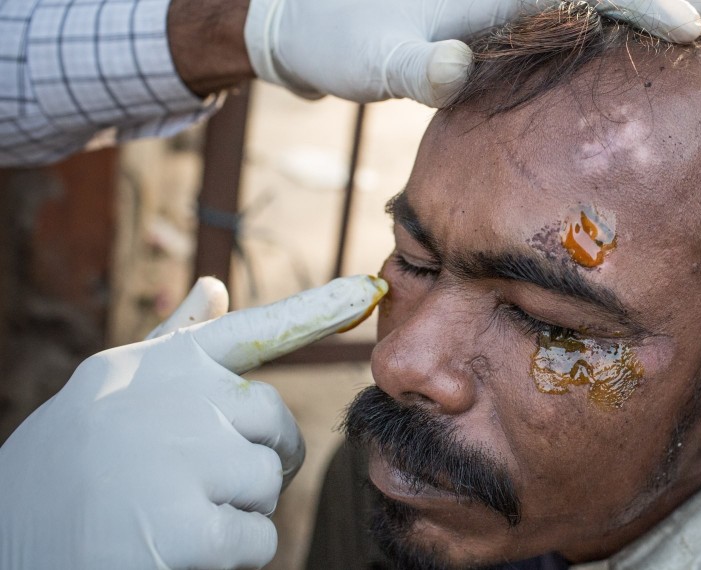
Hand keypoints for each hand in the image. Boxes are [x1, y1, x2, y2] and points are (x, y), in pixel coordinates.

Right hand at [0, 275, 386, 568]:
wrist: (4, 538)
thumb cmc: (67, 465)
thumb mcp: (114, 391)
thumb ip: (173, 344)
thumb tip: (214, 288)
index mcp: (163, 366)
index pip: (256, 330)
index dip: (319, 309)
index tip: (370, 288)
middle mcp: (178, 398)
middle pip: (275, 424)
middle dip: (257, 456)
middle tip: (199, 482)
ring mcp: (184, 458)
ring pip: (269, 481)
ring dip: (236, 508)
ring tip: (169, 512)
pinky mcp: (187, 527)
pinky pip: (259, 537)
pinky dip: (231, 554)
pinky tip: (177, 549)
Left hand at [243, 0, 700, 106]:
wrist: (310, 18)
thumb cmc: (339, 36)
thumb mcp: (372, 56)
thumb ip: (415, 63)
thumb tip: (453, 67)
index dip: (645, 4)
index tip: (695, 28)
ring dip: (660, 4)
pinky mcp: (505, 11)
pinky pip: (580, 10)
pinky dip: (622, 20)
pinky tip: (649, 45)